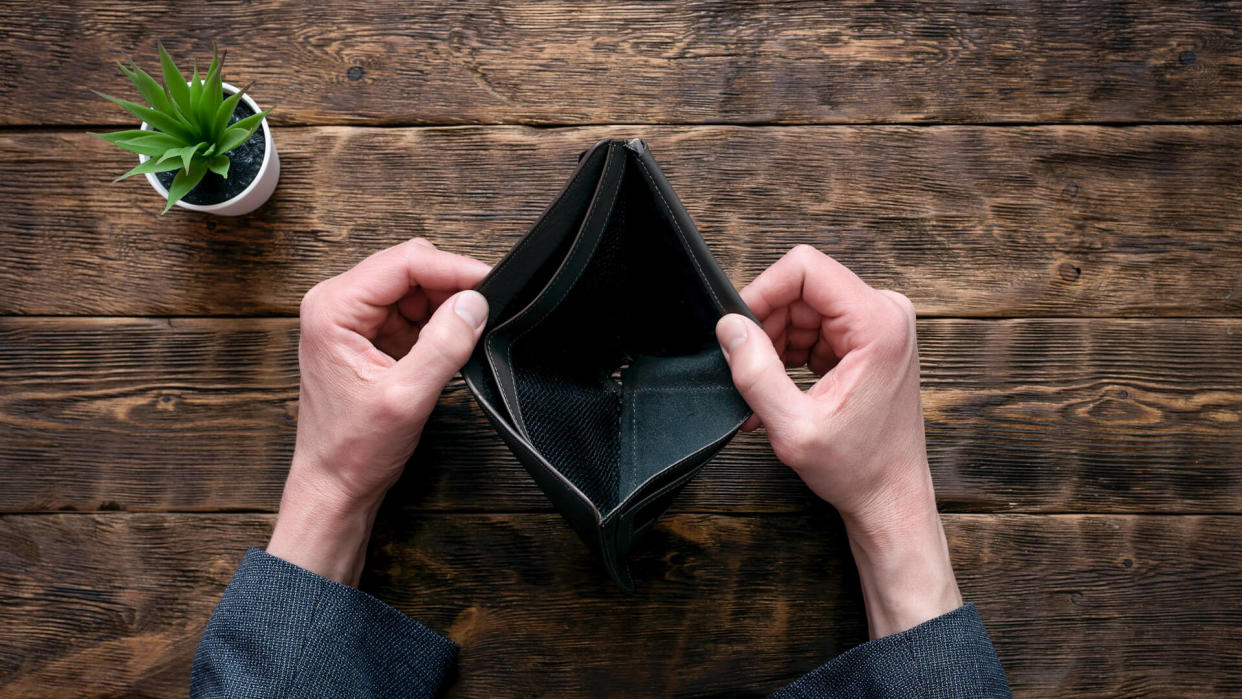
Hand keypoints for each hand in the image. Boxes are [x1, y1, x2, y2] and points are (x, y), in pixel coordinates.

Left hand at [266, 238, 489, 584]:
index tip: (489, 284)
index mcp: (333, 309)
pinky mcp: (369, 335)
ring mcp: (352, 319)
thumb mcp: (406, 398)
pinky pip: (413, 311)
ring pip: (414, 286)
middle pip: (409, 267)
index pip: (404, 262)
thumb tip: (474, 303)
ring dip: (444, 304)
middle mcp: (336, 305)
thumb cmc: (352, 450)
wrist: (335, 485)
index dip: (452, 268)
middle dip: (450, 285)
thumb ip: (443, 346)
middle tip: (483, 311)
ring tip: (463, 336)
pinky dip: (437, 322)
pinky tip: (447, 345)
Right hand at [715, 245, 960, 637]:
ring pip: (803, 308)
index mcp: (878, 324)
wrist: (890, 497)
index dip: (762, 291)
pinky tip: (777, 390)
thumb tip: (729, 327)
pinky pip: (814, 327)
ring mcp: (879, 326)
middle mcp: (886, 314)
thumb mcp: (794, 427)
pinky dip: (788, 354)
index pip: (806, 268)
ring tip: (761, 391)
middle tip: (747, 370)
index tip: (738, 327)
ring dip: (774, 344)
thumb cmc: (857, 468)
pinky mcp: (868, 341)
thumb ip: (756, 373)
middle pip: (802, 289)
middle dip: (766, 325)